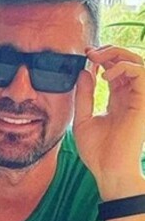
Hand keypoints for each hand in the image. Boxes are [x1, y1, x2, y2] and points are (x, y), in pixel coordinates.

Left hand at [73, 45, 144, 199]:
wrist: (107, 170)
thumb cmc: (96, 151)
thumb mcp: (82, 118)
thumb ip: (84, 95)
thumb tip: (84, 71)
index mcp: (117, 100)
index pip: (115, 70)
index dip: (102, 58)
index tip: (85, 54)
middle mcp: (130, 96)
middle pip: (129, 61)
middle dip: (110, 51)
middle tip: (90, 53)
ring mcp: (137, 99)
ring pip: (139, 62)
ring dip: (117, 54)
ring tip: (97, 59)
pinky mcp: (143, 102)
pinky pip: (141, 74)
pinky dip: (124, 67)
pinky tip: (106, 75)